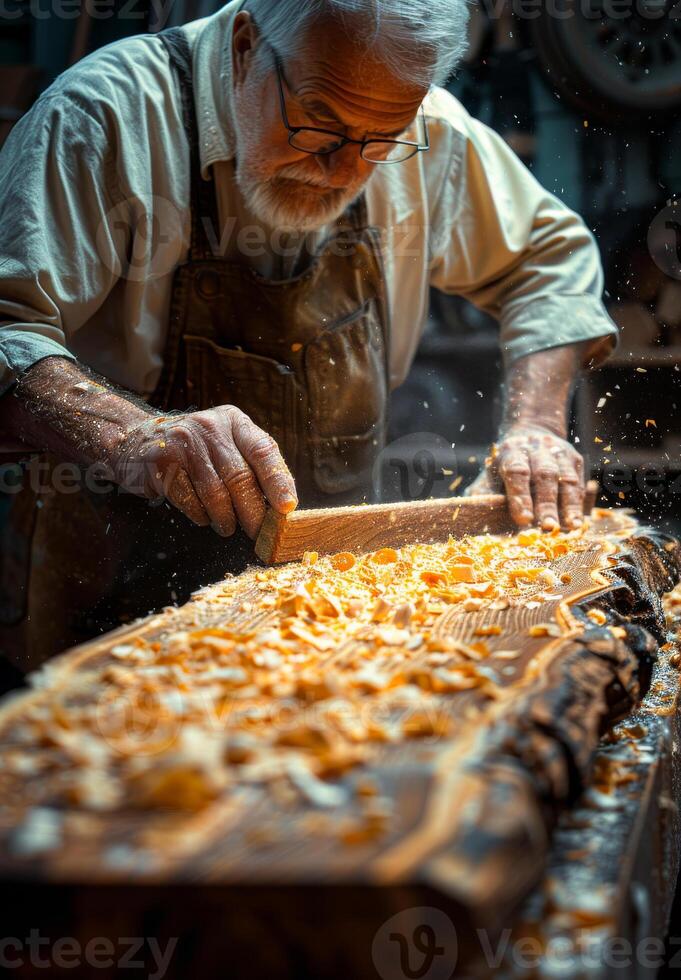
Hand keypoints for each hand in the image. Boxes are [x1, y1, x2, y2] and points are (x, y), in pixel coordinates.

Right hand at [109, 406, 297, 537]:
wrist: (135, 442)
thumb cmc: (193, 452)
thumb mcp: (225, 445)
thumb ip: (252, 467)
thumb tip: (282, 506)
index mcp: (234, 421)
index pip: (263, 451)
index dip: (278, 482)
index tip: (287, 508)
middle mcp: (210, 427)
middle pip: (240, 478)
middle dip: (253, 512)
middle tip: (258, 533)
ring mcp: (184, 443)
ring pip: (215, 494)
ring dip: (226, 519)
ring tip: (228, 527)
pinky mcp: (162, 463)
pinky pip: (190, 501)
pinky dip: (201, 515)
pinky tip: (203, 517)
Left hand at [466, 423, 584, 529]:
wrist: (531, 434)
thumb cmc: (505, 467)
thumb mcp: (490, 475)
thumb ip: (485, 496)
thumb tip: (480, 522)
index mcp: (511, 451)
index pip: (516, 472)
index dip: (520, 496)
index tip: (523, 519)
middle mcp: (537, 448)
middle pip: (544, 475)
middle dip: (547, 503)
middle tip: (548, 527)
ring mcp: (559, 452)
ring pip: (566, 478)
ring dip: (569, 505)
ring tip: (572, 527)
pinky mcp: (575, 459)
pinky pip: (579, 482)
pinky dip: (578, 503)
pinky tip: (578, 520)